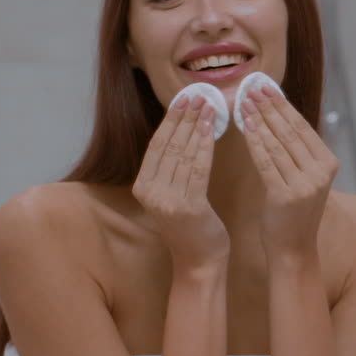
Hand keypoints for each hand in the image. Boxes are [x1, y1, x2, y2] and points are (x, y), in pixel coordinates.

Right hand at [132, 95, 229, 270]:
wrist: (199, 260)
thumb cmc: (192, 225)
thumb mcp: (174, 194)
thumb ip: (172, 168)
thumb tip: (182, 130)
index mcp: (142, 186)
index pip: (157, 144)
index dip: (171, 119)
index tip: (184, 98)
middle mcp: (149, 192)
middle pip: (168, 145)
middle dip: (184, 118)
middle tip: (199, 95)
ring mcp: (166, 200)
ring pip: (183, 154)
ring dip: (197, 127)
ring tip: (209, 106)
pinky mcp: (186, 207)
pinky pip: (197, 169)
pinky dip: (205, 146)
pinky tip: (213, 130)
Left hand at [239, 84, 337, 261]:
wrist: (294, 249)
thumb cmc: (293, 213)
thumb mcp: (305, 179)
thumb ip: (298, 153)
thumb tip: (280, 117)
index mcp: (329, 163)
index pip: (302, 127)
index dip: (282, 105)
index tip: (265, 87)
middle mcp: (321, 171)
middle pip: (290, 131)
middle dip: (269, 107)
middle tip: (251, 88)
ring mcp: (306, 183)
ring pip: (278, 143)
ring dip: (259, 119)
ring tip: (243, 102)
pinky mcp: (286, 195)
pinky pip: (267, 161)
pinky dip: (255, 142)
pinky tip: (245, 127)